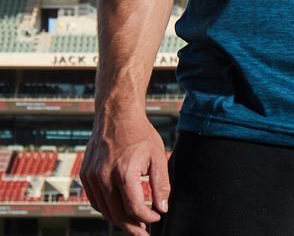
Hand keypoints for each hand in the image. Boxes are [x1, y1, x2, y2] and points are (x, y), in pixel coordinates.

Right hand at [80, 112, 169, 235]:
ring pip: (104, 210)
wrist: (117, 114)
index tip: (156, 217)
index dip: (147, 218)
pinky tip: (118, 209)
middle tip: (144, 232)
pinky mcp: (85, 174)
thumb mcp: (157, 155)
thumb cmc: (139, 132)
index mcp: (124, 172)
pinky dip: (106, 208)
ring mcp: (92, 176)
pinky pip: (95, 200)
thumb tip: (162, 208)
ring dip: (119, 220)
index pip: (135, 208)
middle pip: (117, 214)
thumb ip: (161, 184)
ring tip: (133, 223)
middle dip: (133, 227)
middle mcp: (104, 176)